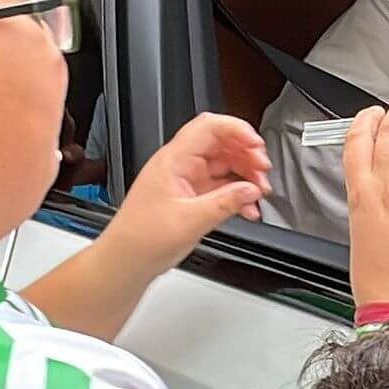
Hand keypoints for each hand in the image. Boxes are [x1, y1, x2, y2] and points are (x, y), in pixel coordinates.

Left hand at [106, 112, 271, 273]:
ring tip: (259, 192)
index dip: (238, 130)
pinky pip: (220, 186)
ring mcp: (185, 179)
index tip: (258, 146)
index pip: (210, 128)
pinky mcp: (190, 196)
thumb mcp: (190, 220)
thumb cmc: (142, 238)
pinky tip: (247, 207)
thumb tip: (251, 189)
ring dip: (245, 175)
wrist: (125, 261)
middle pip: (221, 144)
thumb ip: (225, 202)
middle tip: (263, 173)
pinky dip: (237, 193)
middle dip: (247, 155)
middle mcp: (180, 164)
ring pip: (224, 164)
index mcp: (174, 160)